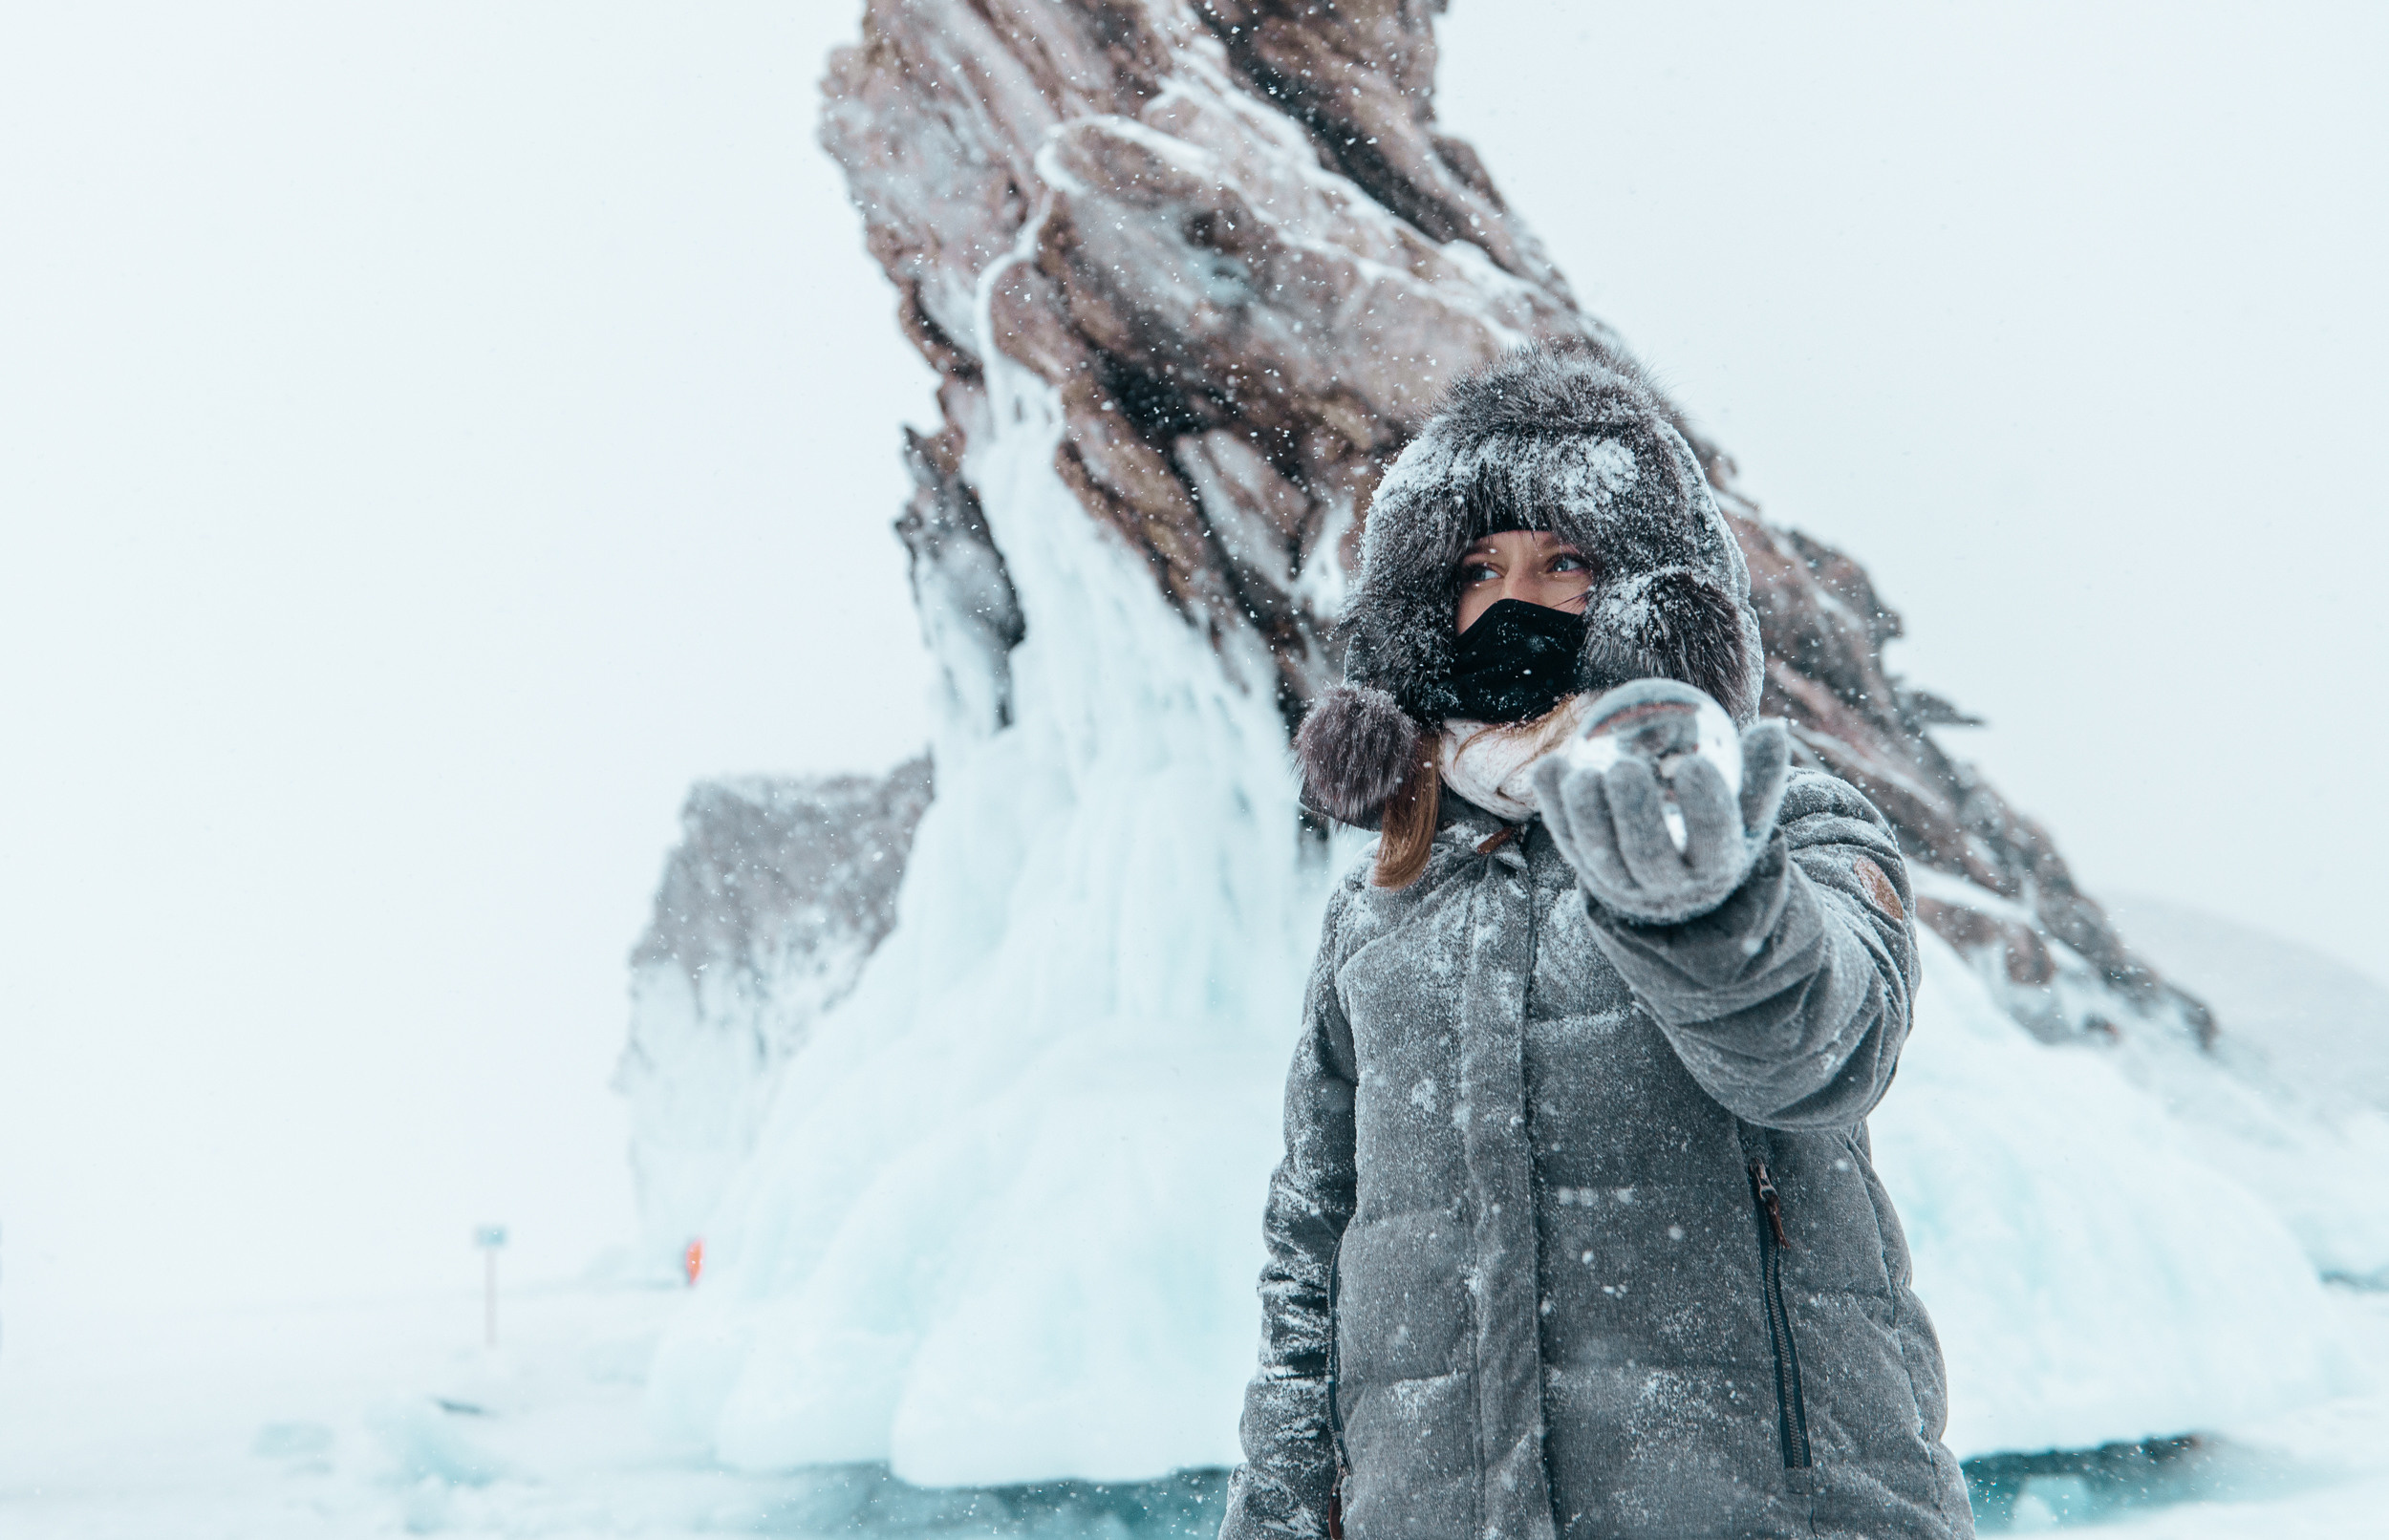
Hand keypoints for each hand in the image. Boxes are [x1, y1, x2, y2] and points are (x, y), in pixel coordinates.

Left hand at [1532, 717, 1791, 923]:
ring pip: (1599, 856)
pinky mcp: (1583, 870)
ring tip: (1583, 773)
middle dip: (1635, 815)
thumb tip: (1773, 728)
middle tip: (1626, 769)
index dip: (1706, 807)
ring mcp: (1619, 883)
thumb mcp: (1749, 812)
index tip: (1696, 764)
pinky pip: (1566, 838)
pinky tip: (1550, 765)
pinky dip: (1553, 805)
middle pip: (1647, 855)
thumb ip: (1761, 774)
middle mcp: (1665, 886)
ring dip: (1587, 815)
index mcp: (1713, 870)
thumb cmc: (1718, 833)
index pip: (1713, 841)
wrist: (1672, 890)